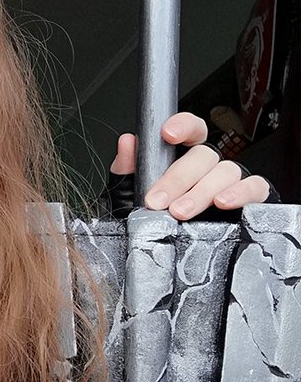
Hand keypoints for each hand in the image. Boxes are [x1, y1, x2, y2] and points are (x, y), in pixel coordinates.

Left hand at [110, 111, 272, 219]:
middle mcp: (209, 165)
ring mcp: (230, 181)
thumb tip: (127, 142)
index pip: (191, 128)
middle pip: (203, 156)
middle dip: (178, 178)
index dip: (183, 126)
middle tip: (158, 201)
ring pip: (226, 172)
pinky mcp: (249, 198)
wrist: (168, 256)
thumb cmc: (154, 216)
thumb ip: (128, 166)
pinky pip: (255, 187)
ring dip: (201, 192)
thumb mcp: (131, 191)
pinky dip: (241, 193)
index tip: (167, 134)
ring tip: (181, 212)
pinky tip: (222, 203)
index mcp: (183, 155)